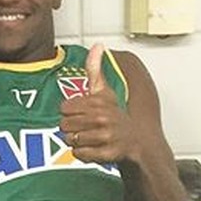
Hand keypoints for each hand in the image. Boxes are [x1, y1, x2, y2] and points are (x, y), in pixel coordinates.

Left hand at [59, 43, 137, 164]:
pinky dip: (82, 154)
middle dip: (71, 128)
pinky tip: (93, 148)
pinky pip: (79, 155)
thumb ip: (95, 70)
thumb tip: (97, 46)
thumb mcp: (105, 91)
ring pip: (70, 141)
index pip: (63, 108)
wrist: (136, 142)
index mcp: (99, 102)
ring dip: (76, 141)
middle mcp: (103, 119)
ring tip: (89, 137)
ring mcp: (106, 137)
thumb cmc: (115, 116)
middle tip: (85, 127)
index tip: (82, 113)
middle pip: (64, 125)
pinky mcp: (107, 155)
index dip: (70, 112)